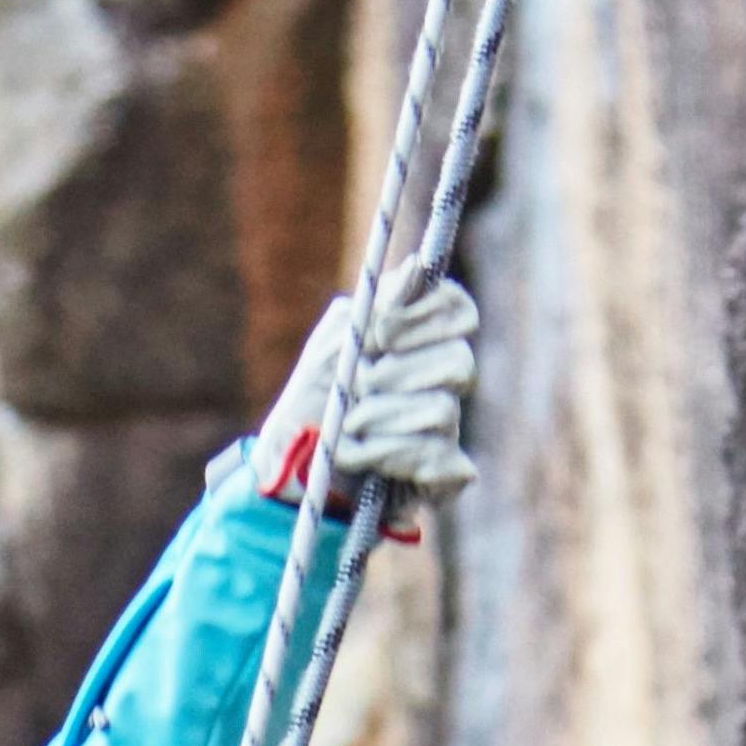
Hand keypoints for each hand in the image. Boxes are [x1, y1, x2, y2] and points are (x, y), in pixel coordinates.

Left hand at [256, 279, 484, 508]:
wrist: (285, 477)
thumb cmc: (307, 408)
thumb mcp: (331, 348)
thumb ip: (372, 309)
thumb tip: (416, 267)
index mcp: (419, 342)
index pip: (458, 311)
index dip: (425, 319)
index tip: (381, 334)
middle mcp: (441, 382)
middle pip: (459, 362)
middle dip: (396, 376)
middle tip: (356, 387)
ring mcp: (446, 430)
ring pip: (443, 410)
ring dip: (380, 418)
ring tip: (345, 429)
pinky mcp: (443, 474)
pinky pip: (440, 457)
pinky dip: (389, 455)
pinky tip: (360, 459)